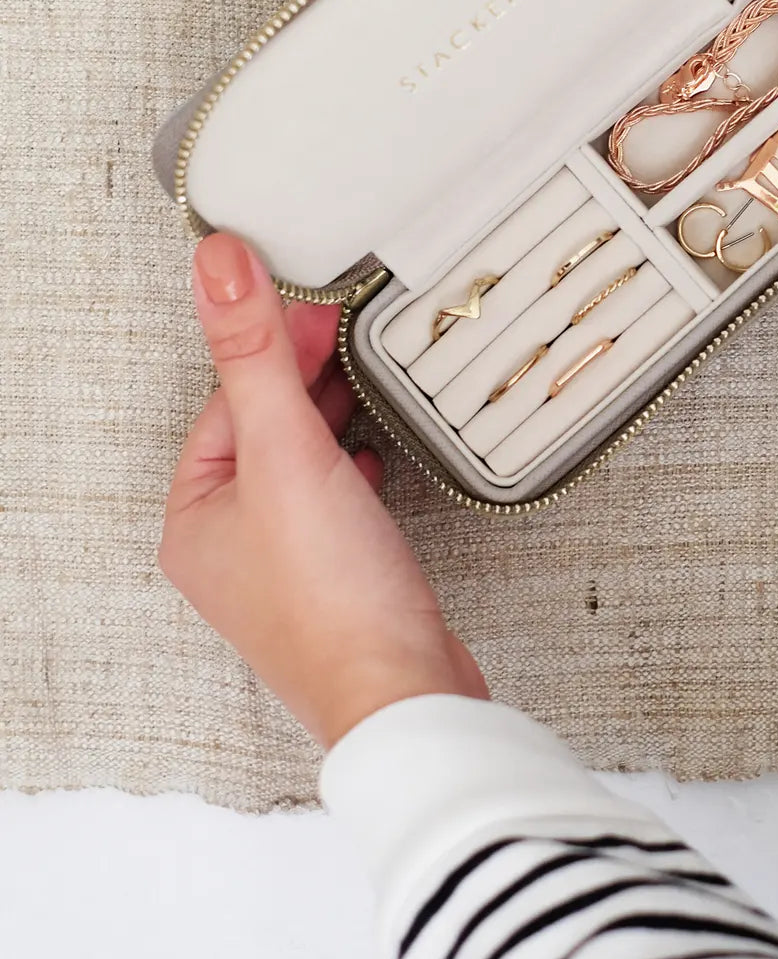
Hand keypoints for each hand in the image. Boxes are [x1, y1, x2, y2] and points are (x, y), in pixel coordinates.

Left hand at [160, 232, 486, 748]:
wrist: (401, 692)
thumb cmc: (334, 600)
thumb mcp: (287, 451)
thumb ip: (256, 353)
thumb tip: (218, 266)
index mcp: (194, 520)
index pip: (225, 404)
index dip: (268, 351)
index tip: (313, 309)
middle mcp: (228, 548)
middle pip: (261, 433)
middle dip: (299, 379)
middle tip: (340, 331)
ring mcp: (282, 569)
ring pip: (299, 468)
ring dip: (325, 419)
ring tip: (360, 378)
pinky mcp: (336, 582)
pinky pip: (333, 503)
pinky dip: (350, 469)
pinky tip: (371, 459)